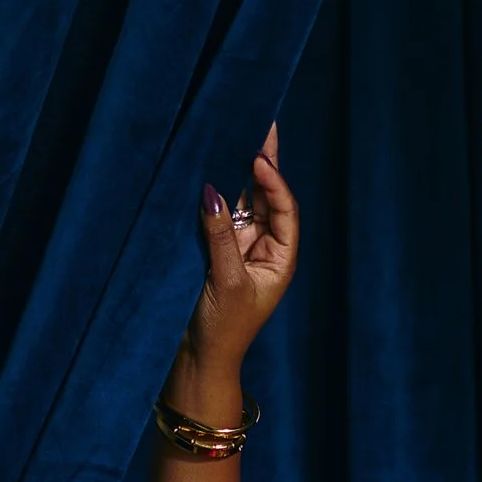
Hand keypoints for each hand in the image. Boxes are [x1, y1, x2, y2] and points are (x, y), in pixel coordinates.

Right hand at [188, 121, 298, 366]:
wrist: (198, 361)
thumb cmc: (222, 331)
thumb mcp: (226, 283)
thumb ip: (220, 238)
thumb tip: (211, 193)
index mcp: (280, 258)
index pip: (284, 210)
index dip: (273, 182)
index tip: (258, 158)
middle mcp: (262, 247)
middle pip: (265, 196)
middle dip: (261, 161)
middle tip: (259, 119)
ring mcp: (237, 247)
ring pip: (240, 200)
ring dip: (236, 170)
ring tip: (236, 128)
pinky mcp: (212, 250)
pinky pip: (216, 215)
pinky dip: (213, 191)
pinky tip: (209, 163)